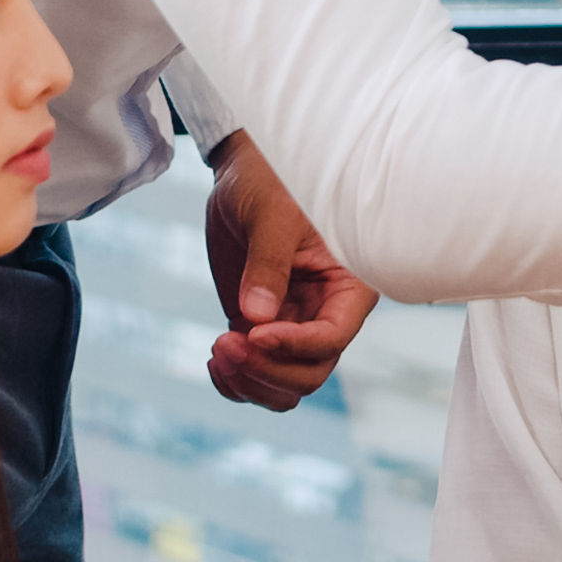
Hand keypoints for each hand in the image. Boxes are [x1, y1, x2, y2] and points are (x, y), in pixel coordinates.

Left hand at [199, 132, 379, 411]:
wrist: (246, 175)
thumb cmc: (273, 181)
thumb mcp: (272, 215)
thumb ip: (268, 264)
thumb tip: (255, 318)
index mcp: (346, 286)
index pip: (332, 337)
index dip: (295, 345)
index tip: (253, 333)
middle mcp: (324, 313)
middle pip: (309, 373)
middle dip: (267, 371)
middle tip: (225, 343)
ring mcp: (291, 325)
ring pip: (285, 386)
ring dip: (250, 383)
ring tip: (217, 351)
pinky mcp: (259, 328)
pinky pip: (256, 375)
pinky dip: (235, 382)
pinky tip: (215, 361)